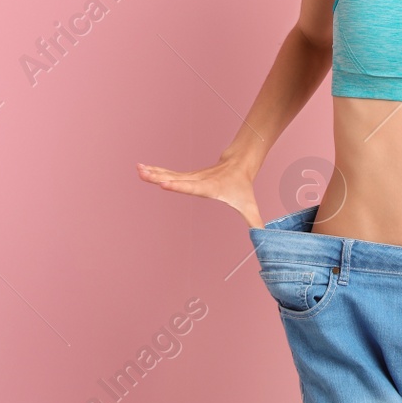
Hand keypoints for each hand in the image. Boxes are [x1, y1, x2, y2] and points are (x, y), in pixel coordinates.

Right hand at [137, 156, 264, 228]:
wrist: (240, 164)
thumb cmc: (242, 187)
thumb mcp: (249, 206)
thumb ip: (256, 223)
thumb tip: (263, 238)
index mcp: (209, 187)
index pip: (192, 186)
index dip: (179, 186)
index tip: (164, 183)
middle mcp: (197, 180)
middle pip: (176, 178)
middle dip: (159, 176)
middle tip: (143, 173)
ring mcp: (191, 177)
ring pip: (170, 174)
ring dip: (153, 172)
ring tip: (137, 169)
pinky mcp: (187, 176)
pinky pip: (168, 173)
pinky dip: (155, 171)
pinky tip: (143, 169)